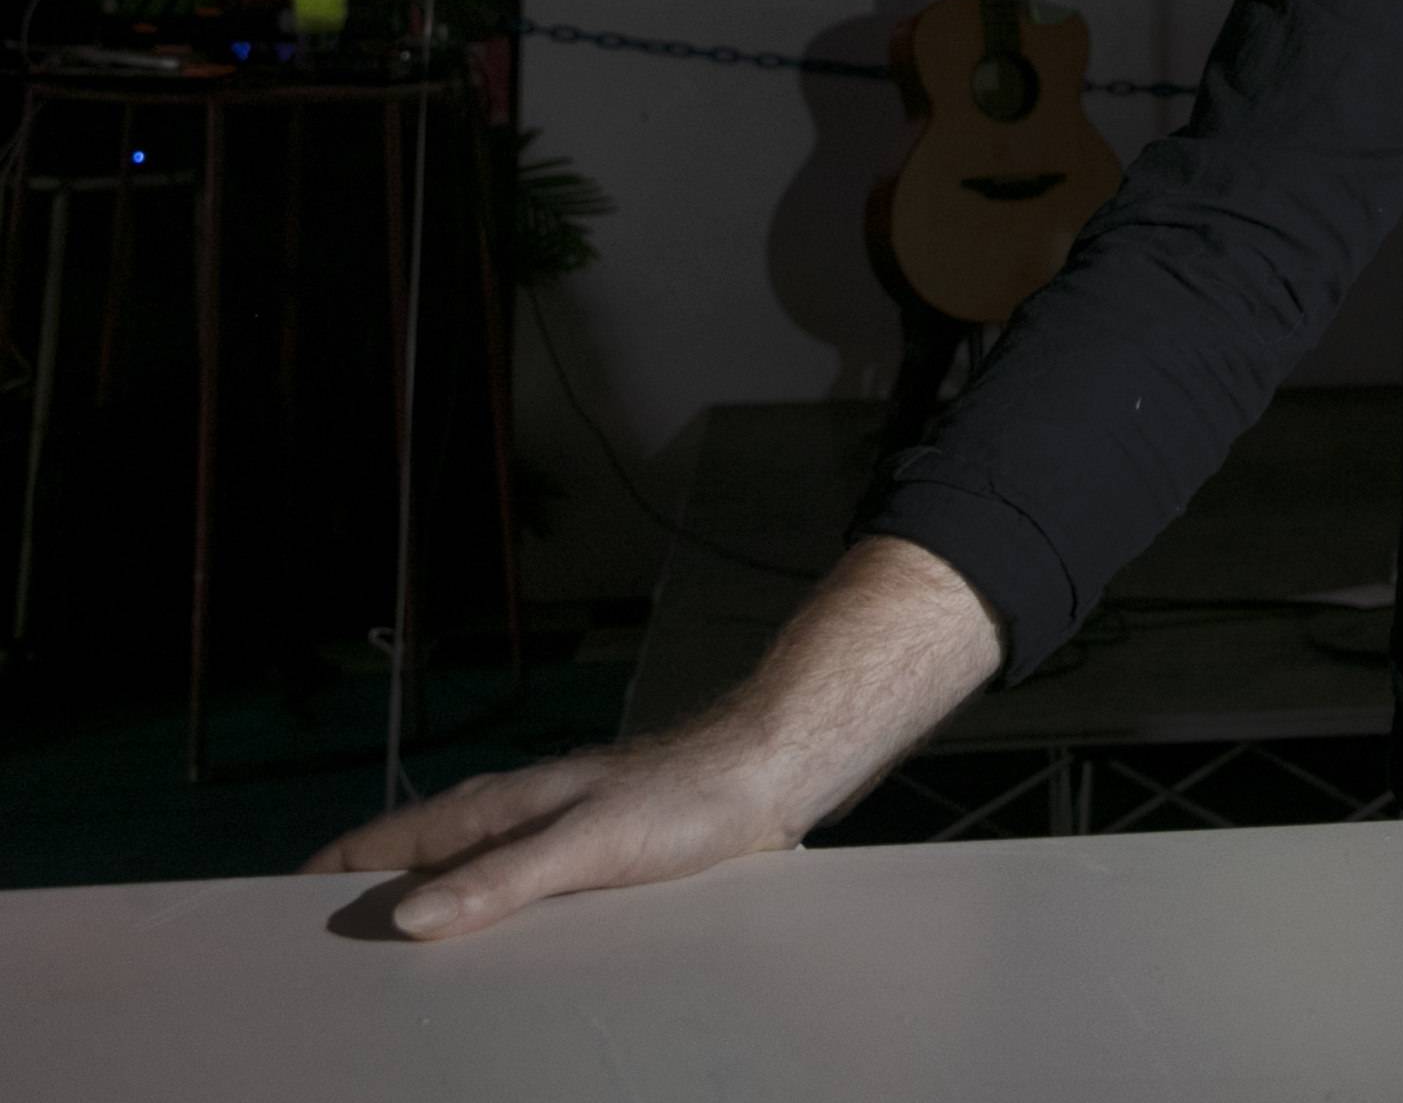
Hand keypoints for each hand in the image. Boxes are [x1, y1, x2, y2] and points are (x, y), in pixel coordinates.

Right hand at [303, 729, 801, 940]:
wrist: (768, 774)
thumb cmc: (683, 798)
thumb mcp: (586, 842)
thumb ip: (501, 877)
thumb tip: (407, 918)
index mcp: (494, 807)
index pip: (383, 842)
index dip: (330, 878)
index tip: (274, 926)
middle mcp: (512, 821)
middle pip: (415, 869)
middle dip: (369, 912)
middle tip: (329, 978)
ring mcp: (550, 841)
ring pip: (465, 887)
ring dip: (431, 926)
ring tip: (397, 987)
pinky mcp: (592, 864)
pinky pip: (517, 903)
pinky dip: (489, 932)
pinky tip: (494, 971)